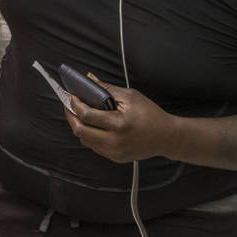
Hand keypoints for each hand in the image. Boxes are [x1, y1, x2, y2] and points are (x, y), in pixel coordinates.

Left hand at [63, 79, 179, 163]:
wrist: (167, 137)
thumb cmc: (151, 114)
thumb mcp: (131, 97)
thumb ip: (107, 89)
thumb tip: (89, 79)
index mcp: (119, 124)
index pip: (87, 115)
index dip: (75, 105)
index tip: (72, 96)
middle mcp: (115, 140)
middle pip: (80, 131)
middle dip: (71, 117)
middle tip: (69, 106)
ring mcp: (115, 152)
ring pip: (85, 140)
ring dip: (79, 126)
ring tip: (79, 114)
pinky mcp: (116, 157)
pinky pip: (94, 147)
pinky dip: (89, 135)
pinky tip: (92, 125)